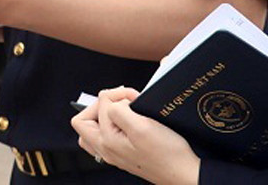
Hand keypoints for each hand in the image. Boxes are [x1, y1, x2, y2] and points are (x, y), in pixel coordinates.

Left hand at [72, 88, 200, 184]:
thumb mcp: (142, 126)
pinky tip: (126, 122)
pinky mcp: (122, 153)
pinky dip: (112, 125)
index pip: (100, 104)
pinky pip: (104, 137)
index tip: (133, 98)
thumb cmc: (167, 154)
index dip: (117, 95)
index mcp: (107, 142)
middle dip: (103, 104)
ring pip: (92, 130)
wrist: (183, 172)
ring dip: (103, 115)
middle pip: (84, 120)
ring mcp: (113, 153)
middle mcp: (106, 150)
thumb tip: (113, 101)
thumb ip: (119, 111)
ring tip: (120, 110)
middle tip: (123, 101)